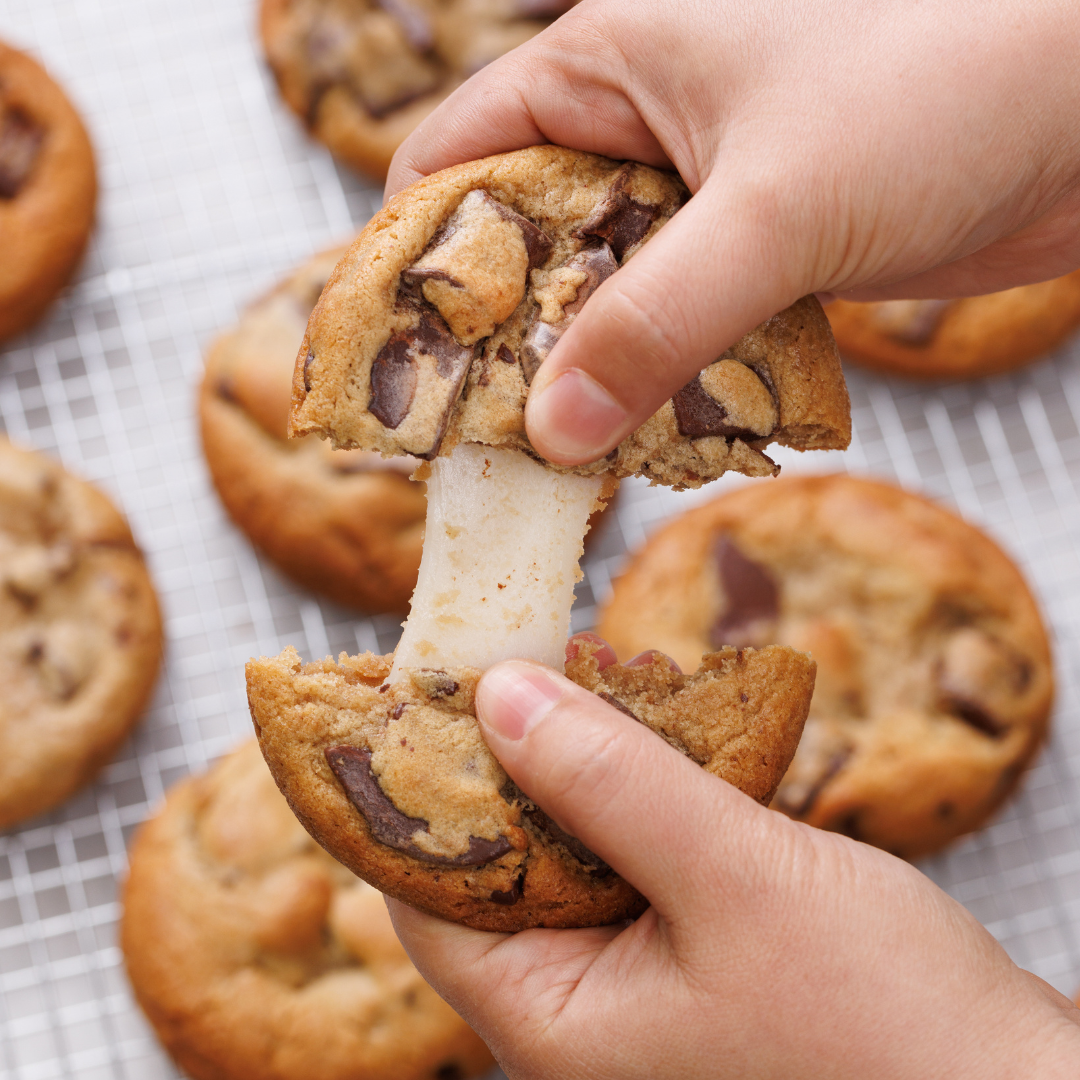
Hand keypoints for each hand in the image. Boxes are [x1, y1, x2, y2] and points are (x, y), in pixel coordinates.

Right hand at [385, 0, 1079, 465]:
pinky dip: (660, 379)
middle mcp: (639, 127)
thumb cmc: (944, 88)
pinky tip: (651, 435)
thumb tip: (554, 430)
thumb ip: (653, 323)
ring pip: (602, 296)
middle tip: (479, 437)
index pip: (457, 160)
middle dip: (503, 337)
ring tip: (558, 456)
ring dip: (587, 372)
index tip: (394, 361)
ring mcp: (698, 195)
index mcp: (609, 64)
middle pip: (524, 244)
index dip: (415, 259)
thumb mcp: (772, 209)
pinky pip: (677, 325)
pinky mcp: (756, 252)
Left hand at [387, 635, 1079, 1079]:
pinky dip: (630, 794)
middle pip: (490, 866)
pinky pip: (624, 861)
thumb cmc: (886, 1022)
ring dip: (574, 768)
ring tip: (591, 678)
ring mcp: (632, 989)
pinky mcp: (685, 959)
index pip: (423, 896)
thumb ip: (611, 785)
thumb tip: (498, 695)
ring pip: (563, 854)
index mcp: (552, 1024)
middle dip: (503, 762)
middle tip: (520, 663)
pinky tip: (656, 733)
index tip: (423, 689)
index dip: (411, 789)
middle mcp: (576, 1014)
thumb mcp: (735, 879)